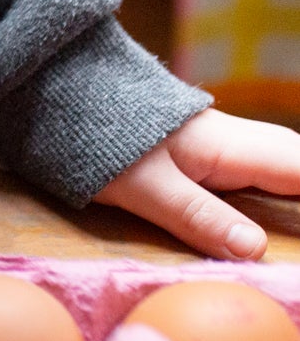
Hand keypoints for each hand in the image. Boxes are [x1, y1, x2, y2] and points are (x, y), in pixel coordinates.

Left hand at [94, 109, 299, 259]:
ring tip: (289, 229)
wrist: (63, 90)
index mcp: (229, 146)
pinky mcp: (202, 148)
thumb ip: (196, 216)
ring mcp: (219, 140)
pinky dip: (276, 185)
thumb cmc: (98, 139)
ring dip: (292, 187)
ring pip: (279, 160)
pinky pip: (257, 165)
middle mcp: (234, 139)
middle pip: (295, 160)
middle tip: (298, 246)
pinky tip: (272, 207)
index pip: (299, 169)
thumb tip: (254, 249)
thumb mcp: (142, 185)